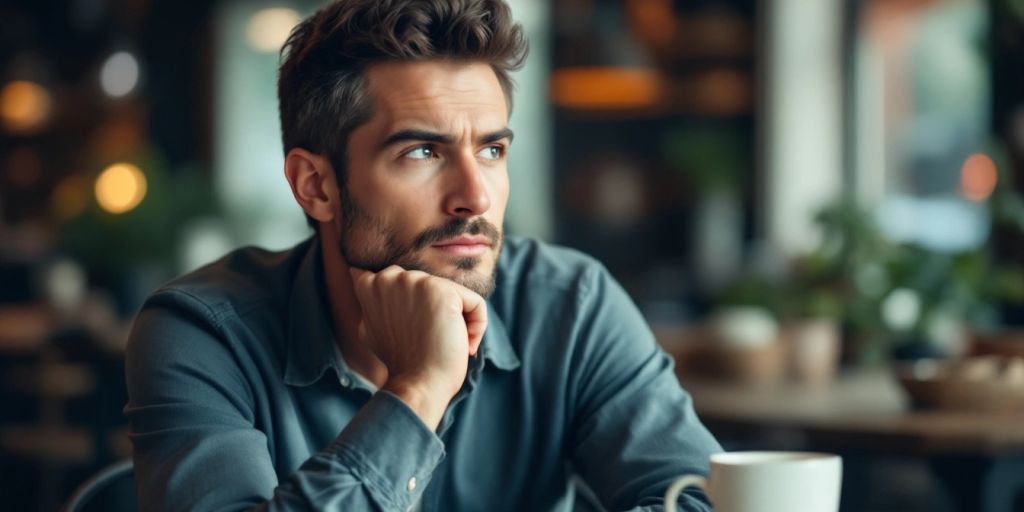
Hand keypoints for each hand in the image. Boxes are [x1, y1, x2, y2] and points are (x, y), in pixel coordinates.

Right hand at [348, 265, 487, 427]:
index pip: (399, 275)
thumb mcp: (369, 327)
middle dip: (432, 312)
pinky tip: (465, 346)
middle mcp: (389, 277)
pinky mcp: (442, 291)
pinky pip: (475, 304)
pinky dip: (477, 327)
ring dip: (456, 320)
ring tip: (443, 344)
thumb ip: (371, 301)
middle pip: (431, 287)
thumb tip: (357, 274)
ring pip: (454, 296)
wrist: (417, 385)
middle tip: (426, 341)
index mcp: (369, 286)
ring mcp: (415, 281)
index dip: (407, 299)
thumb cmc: (399, 361)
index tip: (409, 324)